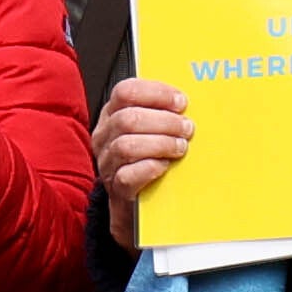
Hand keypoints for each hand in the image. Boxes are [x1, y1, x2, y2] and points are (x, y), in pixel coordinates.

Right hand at [94, 75, 193, 209]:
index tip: (180, 101)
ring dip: (161, 144)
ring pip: (126, 146)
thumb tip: (187, 103)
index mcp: (112, 114)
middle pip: (128, 119)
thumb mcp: (147, 128)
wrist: (134, 199)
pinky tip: (165, 166)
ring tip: (180, 147)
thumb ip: (160, 112)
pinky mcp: (116, 187)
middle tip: (186, 128)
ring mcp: (107, 162)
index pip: (125, 91)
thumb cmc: (144, 157)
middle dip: (165, 121)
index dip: (156, 93)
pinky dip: (150, 168)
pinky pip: (128, 175)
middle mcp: (105, 136)